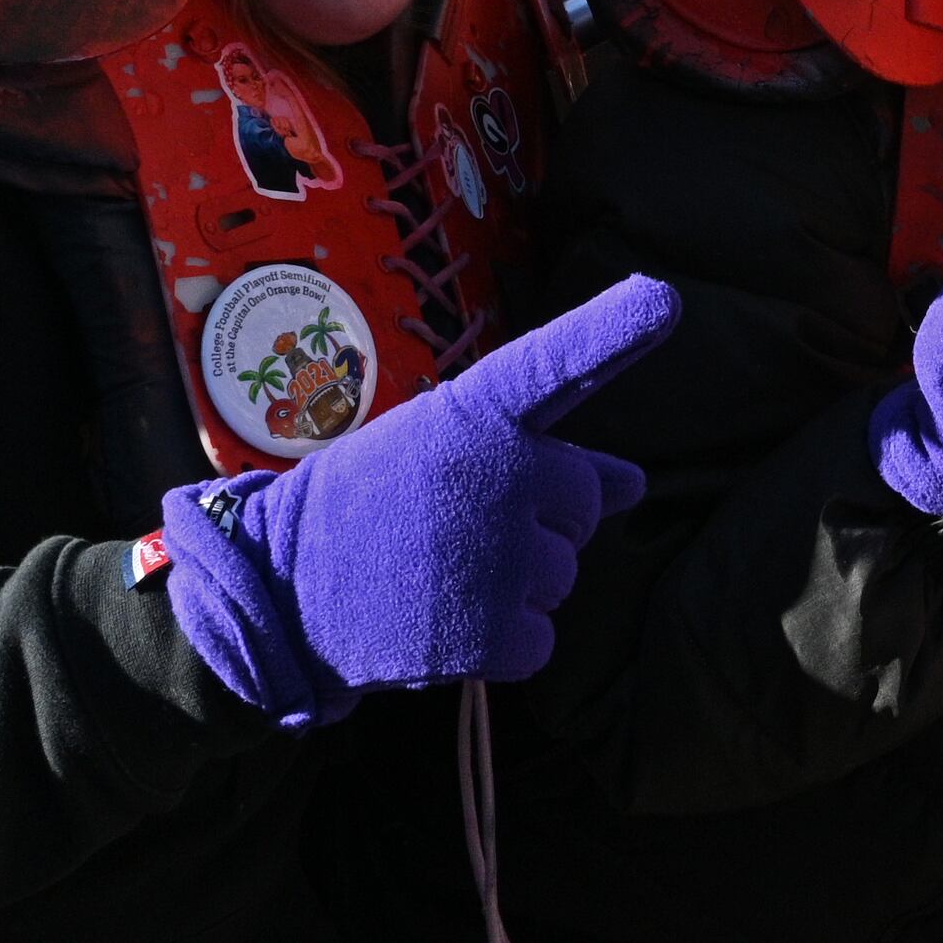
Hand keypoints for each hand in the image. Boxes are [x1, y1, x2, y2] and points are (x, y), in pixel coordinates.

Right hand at [159, 277, 677, 726]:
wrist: (279, 589)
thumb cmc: (376, 506)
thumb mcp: (447, 459)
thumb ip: (550, 463)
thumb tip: (637, 483)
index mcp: (473, 419)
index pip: (551, 365)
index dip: (611, 330)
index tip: (662, 297)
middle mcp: (492, 475)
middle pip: (583, 505)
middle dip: (540, 523)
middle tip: (457, 530)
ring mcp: (492, 555)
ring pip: (564, 576)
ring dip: (517, 587)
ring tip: (440, 574)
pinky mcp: (485, 630)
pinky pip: (539, 641)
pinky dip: (499, 646)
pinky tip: (441, 622)